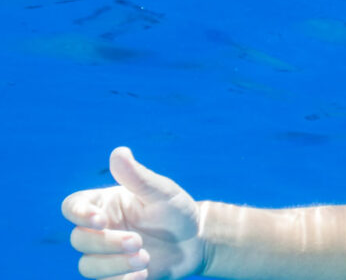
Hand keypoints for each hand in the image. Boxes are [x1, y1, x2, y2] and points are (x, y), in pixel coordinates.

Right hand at [62, 147, 205, 279]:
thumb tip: (119, 152)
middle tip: (137, 241)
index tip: (100, 220)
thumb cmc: (177, 211)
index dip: (79, 214)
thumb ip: (139, 177)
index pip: (73, 206)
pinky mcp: (116, 275)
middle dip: (106, 242)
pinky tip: (143, 274)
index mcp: (104, 204)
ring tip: (145, 258)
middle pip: (79, 238)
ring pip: (87, 265)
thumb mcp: (163, 192)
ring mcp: (105, 254)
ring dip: (113, 264)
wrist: (196, 242)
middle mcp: (99, 230)